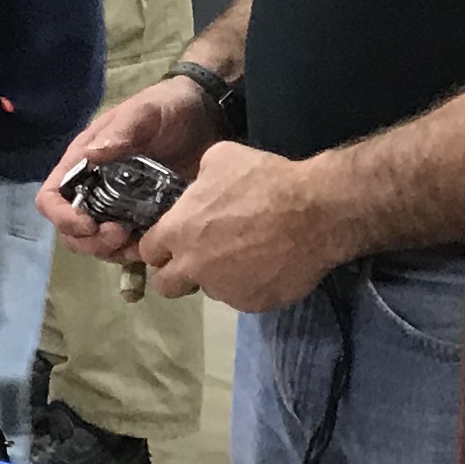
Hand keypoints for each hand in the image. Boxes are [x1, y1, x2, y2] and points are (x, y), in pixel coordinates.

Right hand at [38, 74, 225, 253]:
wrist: (206, 117)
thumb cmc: (167, 109)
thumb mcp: (144, 113)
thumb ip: (120, 131)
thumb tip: (91, 156)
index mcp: (83, 162)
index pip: (51, 197)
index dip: (61, 216)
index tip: (88, 224)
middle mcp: (93, 188)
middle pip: (71, 229)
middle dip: (90, 241)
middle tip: (121, 235)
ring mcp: (118, 205)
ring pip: (98, 243)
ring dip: (112, 251)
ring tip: (140, 242)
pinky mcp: (143, 217)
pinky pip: (129, 245)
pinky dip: (135, 252)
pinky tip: (155, 244)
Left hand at [132, 141, 334, 313]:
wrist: (316, 212)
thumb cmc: (265, 180)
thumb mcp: (219, 159)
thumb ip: (198, 181)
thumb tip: (198, 188)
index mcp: (178, 232)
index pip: (148, 251)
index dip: (160, 246)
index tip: (174, 241)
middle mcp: (194, 267)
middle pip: (166, 285)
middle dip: (176, 274)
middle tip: (199, 257)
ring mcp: (224, 290)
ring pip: (209, 290)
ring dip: (218, 277)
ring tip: (246, 254)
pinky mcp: (254, 304)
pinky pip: (243, 298)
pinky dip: (250, 285)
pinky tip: (268, 264)